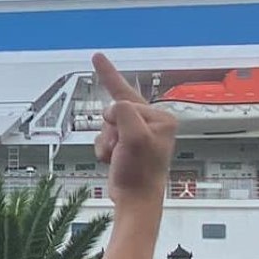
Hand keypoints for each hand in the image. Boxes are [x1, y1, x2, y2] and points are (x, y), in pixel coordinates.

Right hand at [90, 54, 174, 208]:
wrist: (134, 201)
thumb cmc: (140, 174)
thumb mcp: (134, 137)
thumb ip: (124, 113)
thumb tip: (114, 107)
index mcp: (161, 118)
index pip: (126, 100)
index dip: (113, 98)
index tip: (97, 58)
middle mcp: (153, 124)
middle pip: (115, 111)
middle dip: (110, 130)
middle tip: (120, 149)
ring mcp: (139, 134)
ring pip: (107, 125)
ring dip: (106, 141)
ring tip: (118, 157)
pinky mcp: (128, 145)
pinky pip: (105, 137)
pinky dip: (103, 149)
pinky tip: (113, 161)